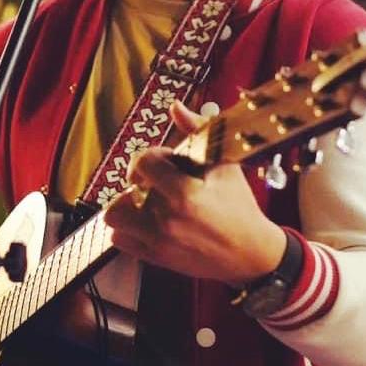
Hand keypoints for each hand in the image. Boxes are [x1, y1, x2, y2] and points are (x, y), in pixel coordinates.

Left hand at [103, 100, 286, 285]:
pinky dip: (127, 228)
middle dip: (138, 180)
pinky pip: (119, 239)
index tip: (166, 162)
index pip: (144, 161)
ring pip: (114, 216)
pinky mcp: (156, 258)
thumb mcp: (224, 165)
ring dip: (126, 204)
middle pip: (125, 188)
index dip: (152, 155)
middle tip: (156, 182)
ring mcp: (158, 242)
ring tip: (146, 201)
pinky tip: (146, 220)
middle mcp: (167, 220)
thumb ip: (197, 132)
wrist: (251, 255)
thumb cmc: (239, 206)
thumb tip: (175, 106)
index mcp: (184, 194)